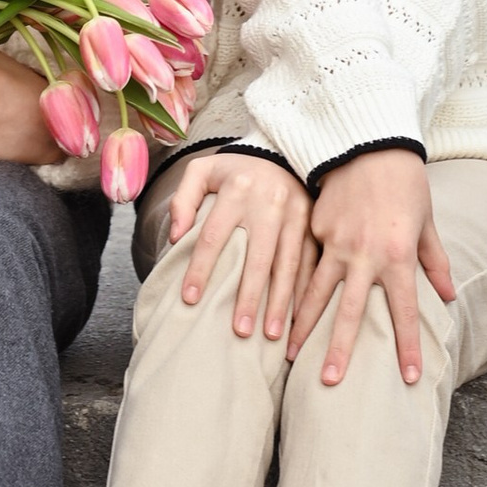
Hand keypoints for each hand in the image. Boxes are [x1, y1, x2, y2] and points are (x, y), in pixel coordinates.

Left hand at [159, 149, 314, 336]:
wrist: (282, 151)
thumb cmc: (234, 170)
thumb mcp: (202, 170)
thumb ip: (183, 199)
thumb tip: (174, 238)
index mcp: (238, 190)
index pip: (214, 235)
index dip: (201, 269)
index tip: (190, 299)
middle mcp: (269, 204)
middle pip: (258, 258)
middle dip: (250, 297)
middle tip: (240, 332)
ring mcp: (295, 215)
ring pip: (288, 266)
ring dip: (281, 303)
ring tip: (271, 335)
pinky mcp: (312, 225)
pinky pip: (310, 264)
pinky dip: (304, 293)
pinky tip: (298, 320)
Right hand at [294, 146, 454, 387]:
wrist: (369, 141)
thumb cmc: (405, 183)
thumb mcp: (426, 223)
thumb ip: (434, 262)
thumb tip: (448, 296)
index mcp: (397, 256)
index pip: (404, 311)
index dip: (407, 346)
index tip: (409, 378)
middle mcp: (365, 255)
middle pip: (351, 312)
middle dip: (340, 350)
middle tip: (330, 383)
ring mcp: (336, 242)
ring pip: (316, 293)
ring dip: (303, 325)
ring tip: (288, 354)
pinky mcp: (317, 228)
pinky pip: (306, 264)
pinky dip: (294, 289)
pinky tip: (281, 309)